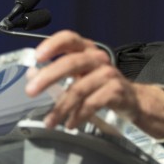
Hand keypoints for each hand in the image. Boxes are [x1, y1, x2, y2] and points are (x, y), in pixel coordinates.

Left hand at [24, 30, 157, 130]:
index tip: (37, 56)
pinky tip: (70, 124)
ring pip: (79, 89)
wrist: (133, 100)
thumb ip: (54, 73)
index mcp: (86, 50)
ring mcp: (108, 74)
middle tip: (31, 91)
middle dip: (48, 76)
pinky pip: (92, 104)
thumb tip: (31, 75)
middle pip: (71, 62)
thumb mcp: (78, 75)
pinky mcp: (116, 91)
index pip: (69, 38)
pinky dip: (78, 116)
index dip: (52, 45)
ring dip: (61, 107)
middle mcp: (97, 58)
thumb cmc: (100, 85)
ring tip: (50, 121)